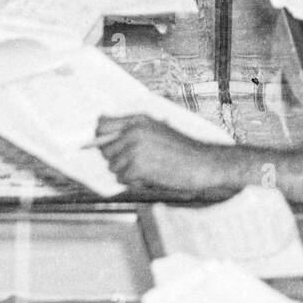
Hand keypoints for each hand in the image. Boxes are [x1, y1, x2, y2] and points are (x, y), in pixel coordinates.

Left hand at [95, 115, 225, 193]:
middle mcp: (133, 131)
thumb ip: (132, 131)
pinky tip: (150, 177)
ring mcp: (134, 148)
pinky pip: (123, 178)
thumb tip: (103, 139)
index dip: (100, 138)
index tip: (105, 146)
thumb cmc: (182, 149)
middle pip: (104, 149)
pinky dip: (134, 182)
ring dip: (126, 172)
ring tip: (147, 170)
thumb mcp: (157, 130)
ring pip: (113, 166)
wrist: (202, 163)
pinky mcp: (136, 166)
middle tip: (135, 164)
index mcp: (137, 119)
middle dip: (116, 159)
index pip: (102, 124)